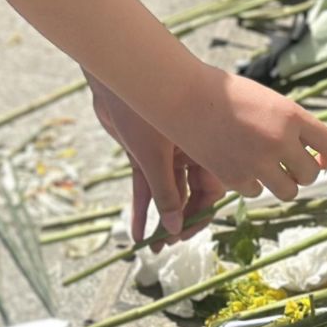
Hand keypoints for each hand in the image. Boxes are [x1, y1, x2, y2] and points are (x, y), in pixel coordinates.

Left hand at [90, 79, 226, 250]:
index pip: (212, 191)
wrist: (114, 80)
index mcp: (203, 148)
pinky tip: (136, 233)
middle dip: (180, 222)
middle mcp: (188, 154)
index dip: (201, 215)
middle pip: (191, 197)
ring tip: (152, 247)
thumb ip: (166, 193)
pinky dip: (142, 209)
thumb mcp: (154, 157)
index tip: (187, 234)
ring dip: (161, 220)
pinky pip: (146, 188)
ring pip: (169, 195)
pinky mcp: (144, 157)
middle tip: (169, 244)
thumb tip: (175, 228)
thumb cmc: (140, 108)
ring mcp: (166, 156)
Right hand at [158, 63, 326, 204]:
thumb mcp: (267, 99)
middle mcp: (280, 141)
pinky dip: (251, 183)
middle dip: (303, 172)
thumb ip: (289, 123)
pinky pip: (256, 192)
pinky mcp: (235, 178)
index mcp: (292, 115)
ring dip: (281, 183)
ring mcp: (258, 162)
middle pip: (311, 174)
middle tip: (291, 166)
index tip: (323, 159)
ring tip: (269, 170)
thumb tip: (310, 149)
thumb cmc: (224, 92)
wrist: (184, 96)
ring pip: (288, 191)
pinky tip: (239, 165)